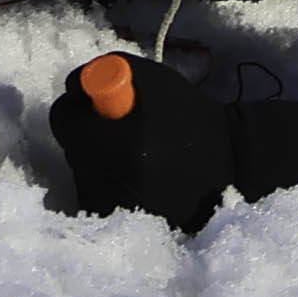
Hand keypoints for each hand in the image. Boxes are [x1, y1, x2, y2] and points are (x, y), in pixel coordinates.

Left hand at [45, 50, 237, 228]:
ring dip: (99, 159)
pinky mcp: (118, 225)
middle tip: (125, 130)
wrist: (233, 170)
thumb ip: (107, 71)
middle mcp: (109, 183)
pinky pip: (95, 195)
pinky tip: (140, 179)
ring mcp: (112, 210)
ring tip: (138, 155)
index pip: (64, 120)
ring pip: (82, 172)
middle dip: (92, 134)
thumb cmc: (193, 119)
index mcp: (119, 144)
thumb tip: (73, 86)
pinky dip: (109, 183)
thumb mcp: (156, 79)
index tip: (101, 107)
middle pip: (72, 147)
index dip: (80, 108)